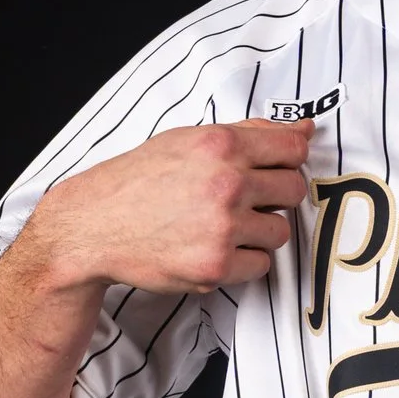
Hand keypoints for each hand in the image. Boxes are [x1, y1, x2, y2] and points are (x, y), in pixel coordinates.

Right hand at [28, 120, 314, 295]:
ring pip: (280, 232)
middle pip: (294, 191)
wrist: (95, 225)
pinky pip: (261, 265)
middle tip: (244, 199)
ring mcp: (222, 228)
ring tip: (223, 225)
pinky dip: (243, 260)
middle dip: (275, 196)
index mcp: (221, 145)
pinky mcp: (215, 267)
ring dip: (259, 231)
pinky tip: (215, 247)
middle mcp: (226, 184)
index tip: (275, 169)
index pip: (293, 149)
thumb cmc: (139, 181)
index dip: (288, 161)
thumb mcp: (188, 140)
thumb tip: (303, 130)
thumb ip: (249, 133)